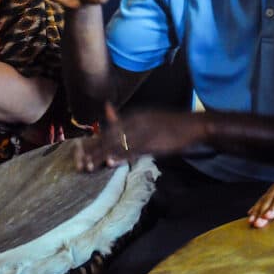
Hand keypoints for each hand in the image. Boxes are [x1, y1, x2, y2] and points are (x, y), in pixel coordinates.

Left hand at [73, 104, 203, 170]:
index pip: (109, 130)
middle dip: (94, 150)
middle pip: (110, 137)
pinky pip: (134, 150)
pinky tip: (111, 162)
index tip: (82, 152)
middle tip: (81, 162)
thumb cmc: (170, 125)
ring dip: (103, 155)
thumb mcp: (147, 118)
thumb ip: (127, 118)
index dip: (96, 142)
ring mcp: (144, 132)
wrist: (193, 126)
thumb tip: (107, 109)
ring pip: (118, 144)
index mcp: (134, 117)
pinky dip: (122, 156)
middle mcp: (136, 122)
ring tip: (90, 165)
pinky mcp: (153, 142)